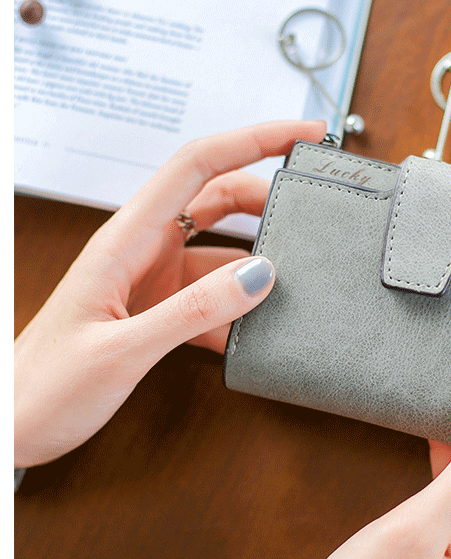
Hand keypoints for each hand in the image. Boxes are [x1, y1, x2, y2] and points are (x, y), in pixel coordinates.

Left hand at [14, 119, 325, 467]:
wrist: (13, 426)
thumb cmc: (45, 385)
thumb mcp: (122, 350)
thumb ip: (194, 311)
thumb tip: (261, 275)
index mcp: (127, 239)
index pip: (197, 166)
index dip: (252, 140)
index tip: (301, 133)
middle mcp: (143, 248)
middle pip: (218, 197)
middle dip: (267, 195)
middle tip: (313, 208)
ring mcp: (152, 277)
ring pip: (221, 248)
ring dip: (260, 257)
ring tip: (297, 273)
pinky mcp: (158, 307)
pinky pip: (212, 293)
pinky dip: (240, 306)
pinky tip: (258, 329)